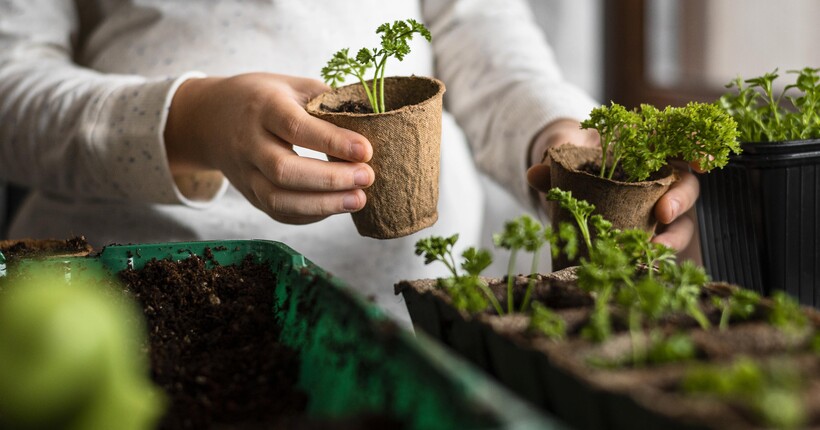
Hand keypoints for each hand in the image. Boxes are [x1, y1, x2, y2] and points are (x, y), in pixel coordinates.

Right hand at [164, 73, 374, 223]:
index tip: (366, 151)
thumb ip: (327, 101)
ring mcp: (245, 173)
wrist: (208, 119)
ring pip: (278, 199)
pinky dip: (310, 215)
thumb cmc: (263, 98)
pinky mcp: (249, 194)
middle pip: (284, 170)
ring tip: (359, 199)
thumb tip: (373, 118)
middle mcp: (248, 142)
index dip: (332, 141)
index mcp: (262, 107)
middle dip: (330, 178)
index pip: (295, 127)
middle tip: (368, 177)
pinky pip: (278, 213)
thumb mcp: (291, 85)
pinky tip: (337, 207)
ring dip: (323, 205)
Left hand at [525, 120, 701, 261]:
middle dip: (680, 199)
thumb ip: (555, 161)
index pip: (682, 142)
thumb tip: (534, 173)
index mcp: (648, 147)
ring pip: (681, 221)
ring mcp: (658, 206)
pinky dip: (656, 255)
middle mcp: (661, 176)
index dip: (698, 148)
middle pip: (686, 184)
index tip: (704, 160)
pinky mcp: (649, 232)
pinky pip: (661, 244)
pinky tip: (646, 265)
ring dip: (673, 236)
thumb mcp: (564, 155)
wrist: (566, 177)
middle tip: (664, 214)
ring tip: (654, 250)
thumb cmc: (576, 157)